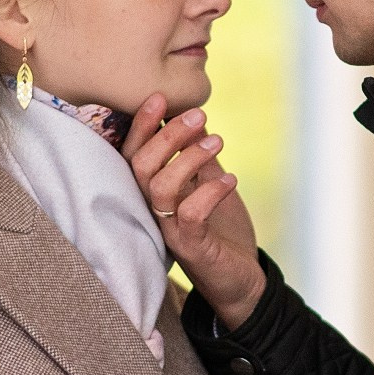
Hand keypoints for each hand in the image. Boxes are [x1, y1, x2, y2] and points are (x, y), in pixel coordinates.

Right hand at [122, 95, 265, 327]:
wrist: (240, 278)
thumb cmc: (220, 228)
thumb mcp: (208, 182)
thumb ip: (196, 155)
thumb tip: (192, 115)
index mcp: (153, 189)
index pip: (133, 153)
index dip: (141, 124)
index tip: (161, 97)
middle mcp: (153, 208)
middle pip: (141, 165)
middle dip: (168, 134)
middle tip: (200, 115)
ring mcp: (169, 229)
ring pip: (160, 187)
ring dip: (189, 158)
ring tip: (218, 142)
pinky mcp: (190, 248)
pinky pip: (190, 215)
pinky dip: (210, 192)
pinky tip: (231, 181)